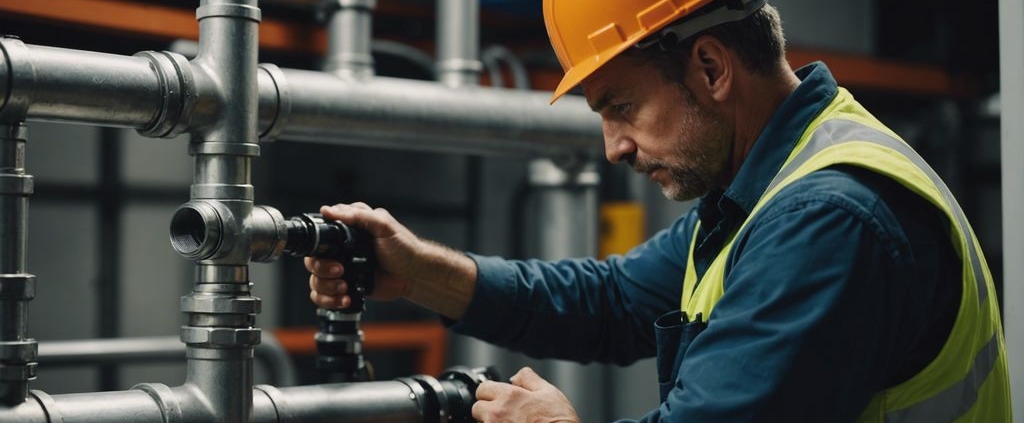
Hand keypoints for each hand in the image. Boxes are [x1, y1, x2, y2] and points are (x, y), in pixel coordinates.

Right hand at [305, 202, 419, 308]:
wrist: (413, 275)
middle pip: (312, 260)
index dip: (318, 246)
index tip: (330, 253)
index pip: (319, 236)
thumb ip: (357, 216)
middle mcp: (340, 250)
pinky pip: (323, 296)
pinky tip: (345, 298)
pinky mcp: (345, 286)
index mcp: (347, 231)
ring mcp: (341, 269)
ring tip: (345, 287)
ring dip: (326, 286)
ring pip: (315, 280)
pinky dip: (329, 300)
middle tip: (340, 270)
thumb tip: (328, 211)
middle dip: (322, 268)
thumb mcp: (383, 225)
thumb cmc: (403, 248)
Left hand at [473, 367, 580, 422]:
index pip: (482, 388)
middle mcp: (497, 414)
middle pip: (478, 408)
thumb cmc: (558, 422)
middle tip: (505, 414)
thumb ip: (528, 378)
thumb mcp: (549, 392)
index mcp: (508, 396)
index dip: (491, 392)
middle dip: (488, 410)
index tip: (497, 397)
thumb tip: (515, 376)